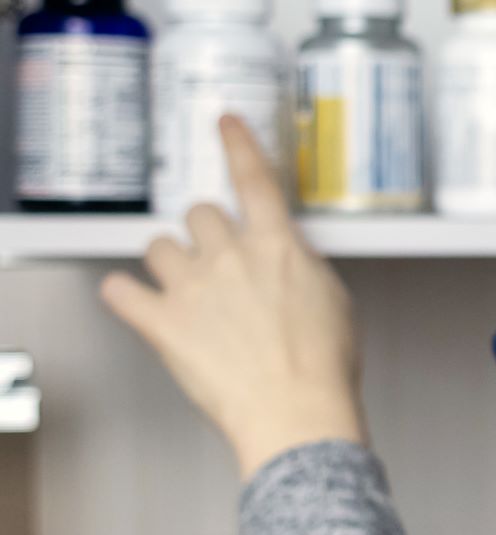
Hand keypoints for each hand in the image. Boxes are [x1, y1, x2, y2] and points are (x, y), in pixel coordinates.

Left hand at [100, 115, 366, 479]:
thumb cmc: (323, 367)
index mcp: (277, 246)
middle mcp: (230, 256)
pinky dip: (125, 294)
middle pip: (200, 214)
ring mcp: (192, 287)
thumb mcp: (335, 300)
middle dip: (206, 234)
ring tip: (183, 285)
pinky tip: (133, 300)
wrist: (298, 411)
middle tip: (216, 259)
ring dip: (168, 261)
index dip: (238, 144)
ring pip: (158, 246)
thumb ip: (303, 266)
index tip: (225, 123)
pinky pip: (121, 292)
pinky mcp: (162, 323)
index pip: (254, 178)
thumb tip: (289, 258)